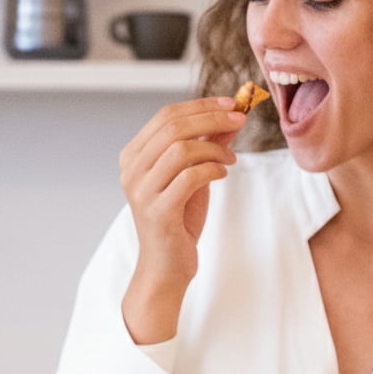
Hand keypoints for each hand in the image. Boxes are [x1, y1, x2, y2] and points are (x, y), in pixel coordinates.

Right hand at [118, 97, 246, 342]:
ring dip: (214, 148)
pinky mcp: (158, 212)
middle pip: (173, 126)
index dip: (201, 105)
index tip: (233, 105)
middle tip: (240, 120)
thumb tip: (231, 118)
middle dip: (212, 118)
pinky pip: (190, 177)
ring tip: (230, 160)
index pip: (166, 115)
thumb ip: (207, 146)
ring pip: (180, 149)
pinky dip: (212, 170)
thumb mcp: (194, 177)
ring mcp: (142, 191)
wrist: (166, 268)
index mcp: (134, 156)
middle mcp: (131, 170)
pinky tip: (223, 175)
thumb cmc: (178, 222)